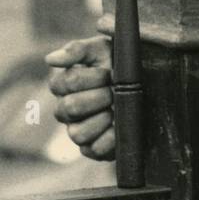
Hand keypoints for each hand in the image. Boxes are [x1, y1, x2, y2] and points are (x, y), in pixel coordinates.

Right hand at [45, 36, 115, 160]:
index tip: (110, 72)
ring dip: (103, 119)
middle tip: (115, 91)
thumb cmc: (117, 64)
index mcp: (63, 86)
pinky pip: (94, 150)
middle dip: (100, 96)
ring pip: (77, 134)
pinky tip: (119, 125)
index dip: (91, 77)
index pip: (65, 83)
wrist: (147, 83)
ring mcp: (78, 131)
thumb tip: (51, 60)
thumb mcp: (101, 49)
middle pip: (70, 107)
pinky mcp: (93, 149)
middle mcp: (66, 110)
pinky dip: (110, 139)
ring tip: (116, 109)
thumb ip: (77, 50)